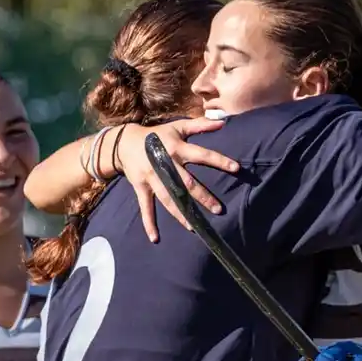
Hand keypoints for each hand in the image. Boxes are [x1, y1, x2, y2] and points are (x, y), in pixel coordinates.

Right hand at [113, 120, 241, 241]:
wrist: (125, 143)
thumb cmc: (158, 135)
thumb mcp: (178, 127)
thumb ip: (201, 125)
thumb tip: (223, 122)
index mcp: (177, 148)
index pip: (201, 155)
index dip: (218, 161)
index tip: (236, 168)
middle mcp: (165, 164)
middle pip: (186, 182)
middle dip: (202, 196)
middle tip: (218, 209)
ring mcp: (152, 178)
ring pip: (168, 198)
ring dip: (180, 213)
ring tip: (194, 227)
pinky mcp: (141, 188)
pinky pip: (146, 207)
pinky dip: (149, 223)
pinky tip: (155, 238)